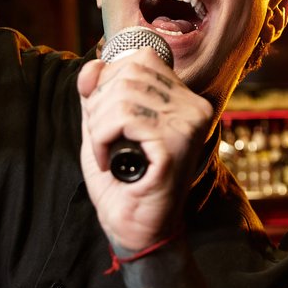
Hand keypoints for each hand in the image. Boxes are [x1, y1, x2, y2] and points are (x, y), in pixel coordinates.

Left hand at [77, 48, 213, 252]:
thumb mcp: (103, 127)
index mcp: (184, 99)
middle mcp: (194, 106)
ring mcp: (189, 124)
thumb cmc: (121, 180)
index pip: (142, 59)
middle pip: (130, 72)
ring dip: (99, 124)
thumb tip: (93, 65)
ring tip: (105, 152)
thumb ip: (97, 94)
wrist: (135, 229)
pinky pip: (124, 118)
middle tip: (101, 138)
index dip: (110, 81)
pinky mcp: (175, 145)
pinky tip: (110, 162)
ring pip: (123, 95)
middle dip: (100, 104)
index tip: (104, 118)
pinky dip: (103, 139)